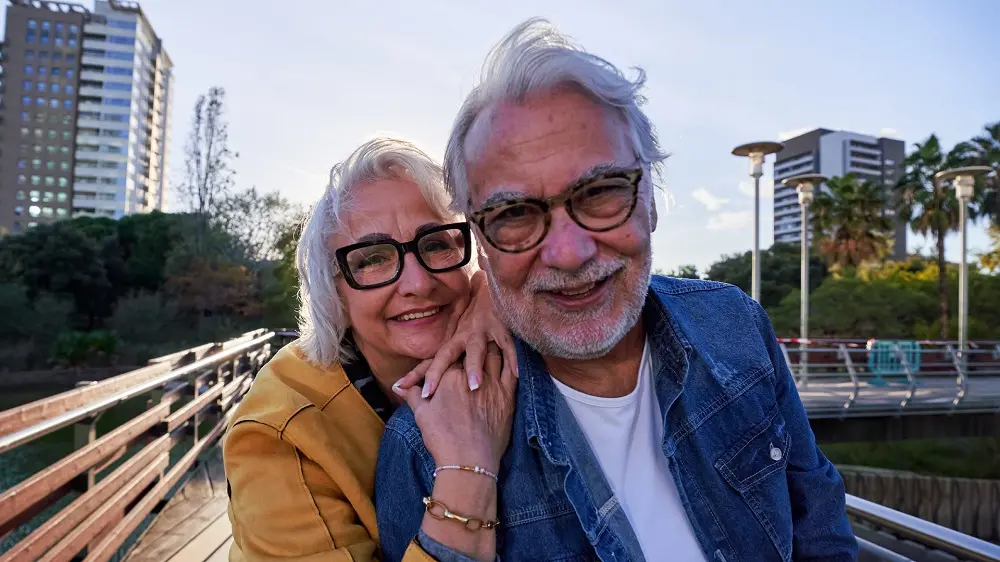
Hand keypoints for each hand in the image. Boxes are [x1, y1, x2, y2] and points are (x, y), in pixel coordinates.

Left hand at [394, 270, 516, 397]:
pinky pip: (507, 344)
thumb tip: (442, 377)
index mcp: (454, 340)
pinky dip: (512, 358)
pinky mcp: (500, 325)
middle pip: (446, 355)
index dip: (416, 373)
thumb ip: (454, 355)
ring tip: (474, 386)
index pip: (432, 359)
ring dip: (474, 367)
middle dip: (436, 373)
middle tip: (427, 393)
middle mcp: (463, 335)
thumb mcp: (463, 335)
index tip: (398, 388)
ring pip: (475, 349)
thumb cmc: (477, 315)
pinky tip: (515, 374)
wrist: (492, 286)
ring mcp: (481, 329)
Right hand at [398, 342, 515, 470]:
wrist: (468, 461)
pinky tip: (512, 359)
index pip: (450, 356)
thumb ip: (412, 395)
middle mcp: (472, 374)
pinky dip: (513, 361)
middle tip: (477, 339)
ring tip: (493, 344)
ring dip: (492, 349)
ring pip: (495, 356)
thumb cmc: (442, 438)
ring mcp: (493, 384)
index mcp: (450, 375)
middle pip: (474, 351)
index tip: (453, 356)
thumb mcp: (422, 414)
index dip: (451, 356)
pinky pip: (513, 371)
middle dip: (474, 346)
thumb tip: (399, 386)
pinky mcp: (508, 396)